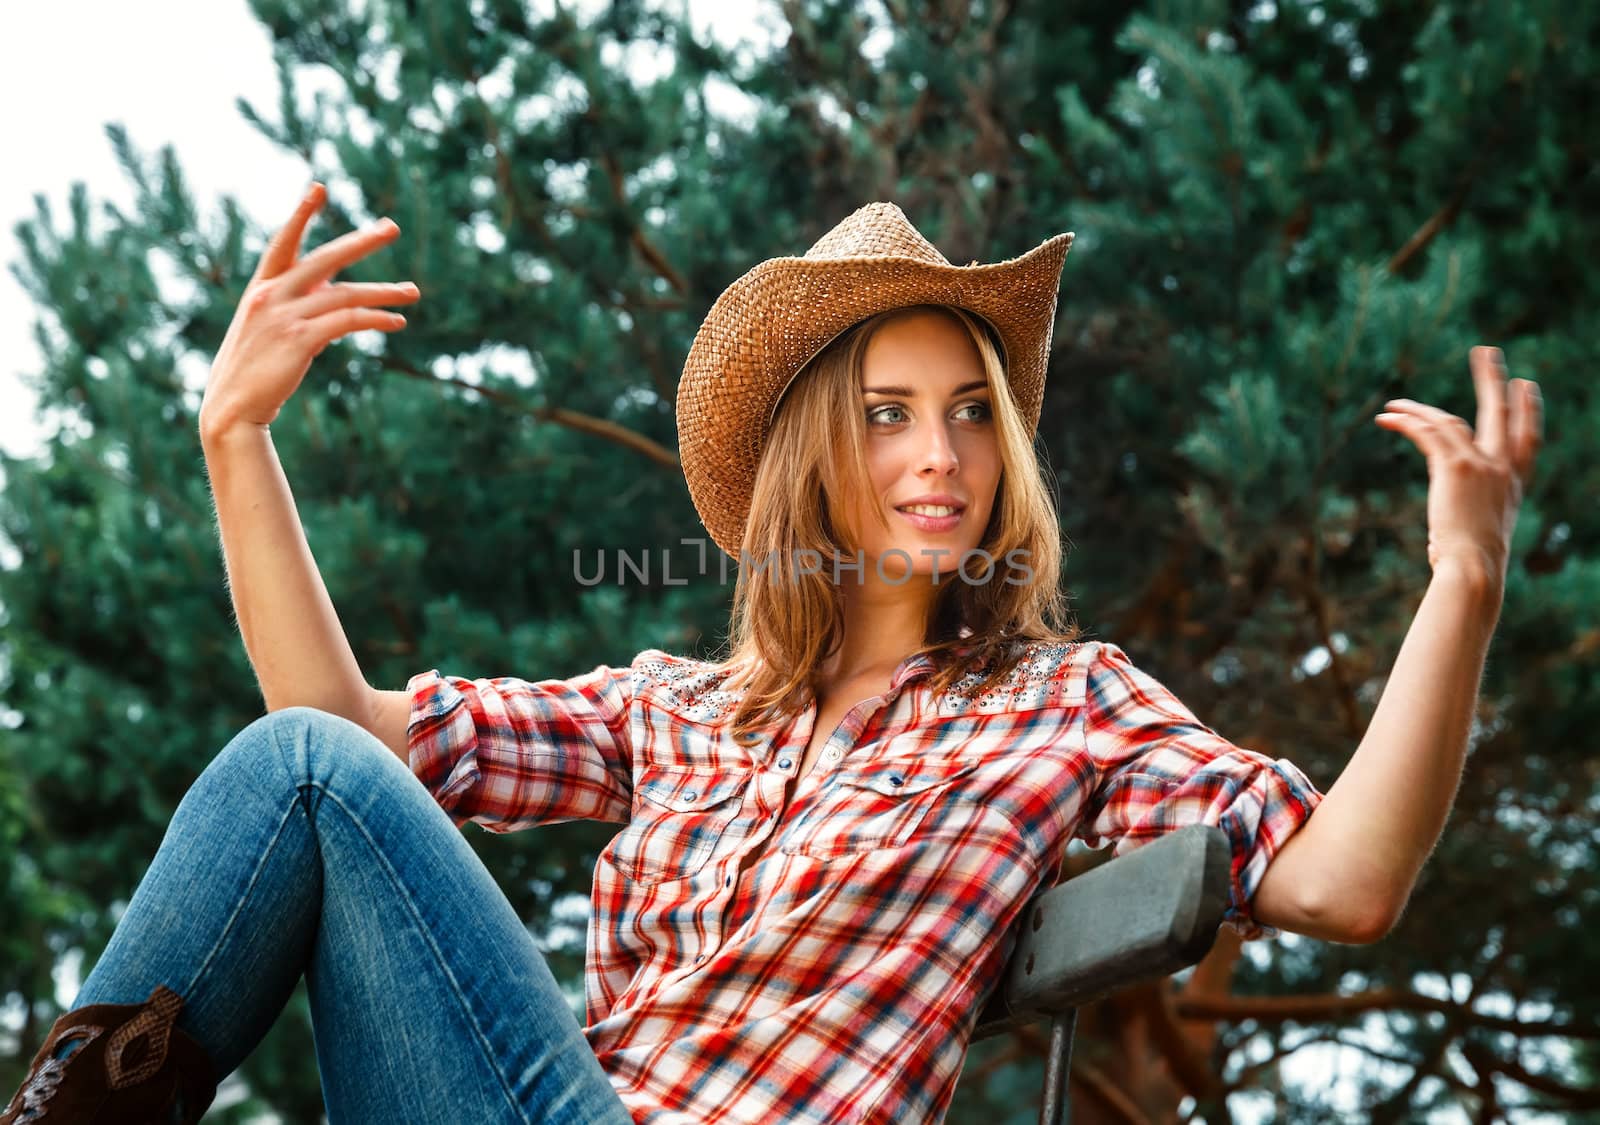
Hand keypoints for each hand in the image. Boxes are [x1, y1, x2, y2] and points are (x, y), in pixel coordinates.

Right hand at [199, 182, 420, 433]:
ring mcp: (284, 316)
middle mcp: (271, 295)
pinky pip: (347, 321)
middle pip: (325, 258)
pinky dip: (375, 319)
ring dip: (384, 292)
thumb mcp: (270, 330)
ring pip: (345, 294)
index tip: (319, 188)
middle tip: (392, 227)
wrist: (231, 409)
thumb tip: (341, 303)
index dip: (300, 215)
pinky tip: (396, 322)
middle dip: (361, 241)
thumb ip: (299, 308)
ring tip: (413, 293)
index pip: (283, 243)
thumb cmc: (254, 371)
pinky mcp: (299, 339)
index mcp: (261, 289)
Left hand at [1373, 346, 1542, 588]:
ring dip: (1417, 410)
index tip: (1526, 386)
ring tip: (1394, 402)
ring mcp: (1481, 464)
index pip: (1527, 439)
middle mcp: (1502, 469)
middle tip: (1487, 352)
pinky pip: (1426, 433)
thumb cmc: (1474, 566)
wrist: (1475, 569)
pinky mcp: (1454, 466)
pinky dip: (1404, 424)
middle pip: (1500, 412)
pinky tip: (1385, 418)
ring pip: (1448, 420)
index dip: (1528, 410)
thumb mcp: (1479, 537)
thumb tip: (1445, 544)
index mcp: (1513, 485)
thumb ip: (1469, 523)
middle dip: (1492, 380)